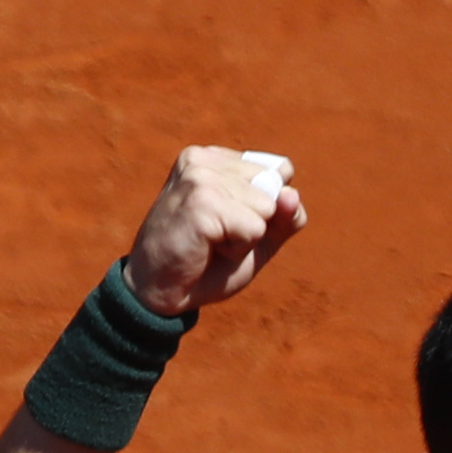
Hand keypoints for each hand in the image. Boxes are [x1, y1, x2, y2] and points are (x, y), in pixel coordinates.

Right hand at [121, 145, 307, 316]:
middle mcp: (205, 159)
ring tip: (210, 243)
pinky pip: (255, 227)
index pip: (280, 171)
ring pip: (267, 208)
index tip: (226, 222)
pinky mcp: (201, 200)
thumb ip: (285, 217)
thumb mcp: (258, 239)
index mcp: (215, 158)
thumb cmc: (206, 265)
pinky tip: (206, 248)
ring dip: (246, 238)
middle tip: (217, 238)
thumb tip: (292, 194)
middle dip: (257, 223)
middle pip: (276, 188)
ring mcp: (200, 177)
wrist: (159, 294)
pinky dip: (238, 248)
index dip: (266, 209)